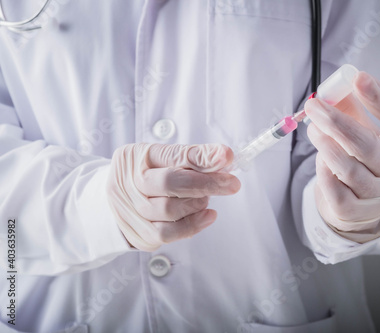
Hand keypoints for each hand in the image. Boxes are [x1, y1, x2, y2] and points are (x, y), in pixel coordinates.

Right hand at [106, 143, 240, 250]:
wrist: (114, 205)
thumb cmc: (147, 177)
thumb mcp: (164, 159)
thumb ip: (193, 158)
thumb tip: (225, 157)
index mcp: (136, 156)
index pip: (173, 155)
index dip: (202, 156)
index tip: (227, 157)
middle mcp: (128, 182)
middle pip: (170, 183)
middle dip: (206, 183)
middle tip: (231, 184)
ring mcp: (131, 209)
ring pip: (170, 210)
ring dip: (196, 204)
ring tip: (205, 198)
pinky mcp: (139, 233)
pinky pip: (168, 234)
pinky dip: (193, 225)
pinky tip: (208, 216)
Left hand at [305, 71, 379, 242]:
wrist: (363, 205)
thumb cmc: (366, 160)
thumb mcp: (367, 130)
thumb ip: (351, 107)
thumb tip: (330, 89)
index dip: (379, 98)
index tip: (358, 78)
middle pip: (367, 146)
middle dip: (336, 122)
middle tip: (314, 105)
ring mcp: (378, 196)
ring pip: (348, 169)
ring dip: (326, 145)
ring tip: (313, 129)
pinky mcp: (355, 212)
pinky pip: (334, 189)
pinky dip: (322, 170)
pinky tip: (319, 158)